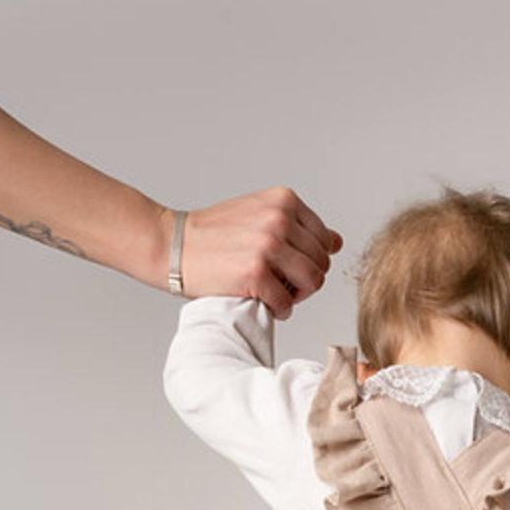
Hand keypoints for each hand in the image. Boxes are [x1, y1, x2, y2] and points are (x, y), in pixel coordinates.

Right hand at [164, 187, 342, 319]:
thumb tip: (336, 241)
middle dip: (305, 280)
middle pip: (321, 264)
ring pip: (312, 283)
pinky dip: (279, 309)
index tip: (287, 265)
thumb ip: (299, 227)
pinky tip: (263, 302)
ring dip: (296, 295)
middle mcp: (279, 218)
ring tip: (276, 293)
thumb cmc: (215, 235)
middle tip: (280, 283)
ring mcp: (268, 245)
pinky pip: (287, 303)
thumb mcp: (261, 215)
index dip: (309, 259)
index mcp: (284, 200)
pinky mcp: (255, 273)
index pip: (324, 240)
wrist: (173, 245)